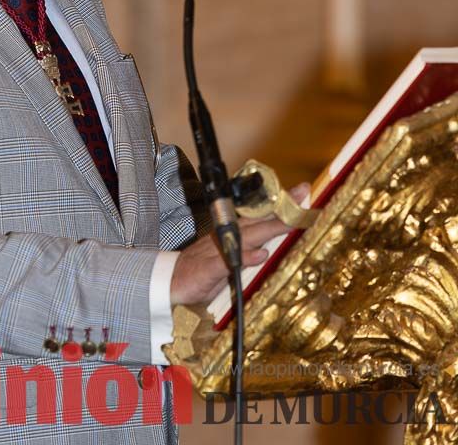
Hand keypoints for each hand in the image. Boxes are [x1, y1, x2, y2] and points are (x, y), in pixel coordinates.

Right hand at [170, 182, 309, 307]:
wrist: (169, 281)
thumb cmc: (201, 271)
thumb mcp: (228, 261)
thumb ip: (246, 255)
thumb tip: (266, 251)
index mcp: (233, 234)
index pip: (261, 217)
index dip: (281, 205)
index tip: (302, 193)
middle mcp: (228, 235)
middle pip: (259, 220)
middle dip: (282, 208)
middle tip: (303, 193)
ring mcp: (219, 249)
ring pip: (248, 235)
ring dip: (269, 227)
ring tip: (290, 221)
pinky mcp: (210, 267)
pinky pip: (229, 260)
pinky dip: (244, 256)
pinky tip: (259, 254)